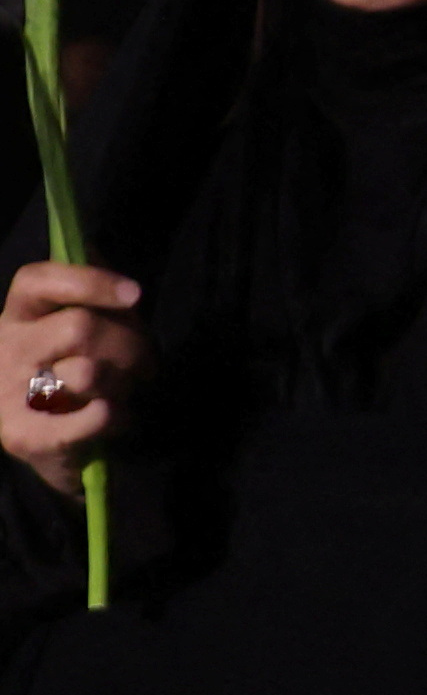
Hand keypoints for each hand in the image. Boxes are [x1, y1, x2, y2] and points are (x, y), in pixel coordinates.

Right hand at [0, 263, 143, 499]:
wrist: (49, 448)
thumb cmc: (70, 378)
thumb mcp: (75, 330)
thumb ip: (86, 293)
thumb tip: (94, 247)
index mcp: (17, 316)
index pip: (38, 280)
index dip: (89, 280)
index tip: (134, 294)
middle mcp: (5, 348)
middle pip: (80, 327)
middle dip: (131, 345)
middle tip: (144, 366)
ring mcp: (7, 393)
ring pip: (88, 372)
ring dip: (124, 384)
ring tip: (123, 393)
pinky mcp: (22, 436)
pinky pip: (94, 418)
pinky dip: (118, 417)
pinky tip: (114, 419)